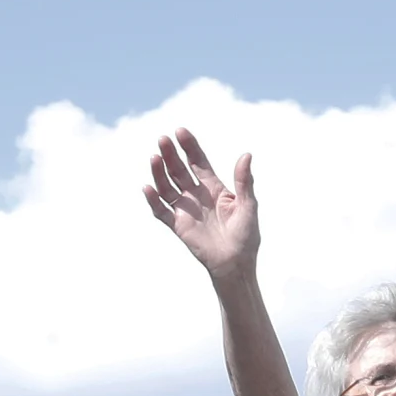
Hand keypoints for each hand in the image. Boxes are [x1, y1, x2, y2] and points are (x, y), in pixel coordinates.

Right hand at [143, 131, 259, 282]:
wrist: (235, 263)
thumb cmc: (246, 235)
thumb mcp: (248, 205)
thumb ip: (244, 180)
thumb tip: (246, 155)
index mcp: (214, 187)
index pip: (198, 162)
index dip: (189, 147)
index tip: (180, 132)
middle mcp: (196, 195)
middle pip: (179, 170)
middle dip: (170, 154)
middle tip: (162, 139)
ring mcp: (185, 209)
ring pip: (167, 186)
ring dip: (159, 172)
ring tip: (154, 157)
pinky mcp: (177, 225)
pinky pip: (161, 211)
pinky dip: (153, 200)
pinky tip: (148, 188)